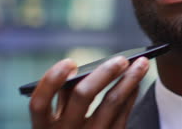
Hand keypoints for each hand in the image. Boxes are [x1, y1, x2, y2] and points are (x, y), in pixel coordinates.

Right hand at [29, 56, 148, 128]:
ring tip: (142, 63)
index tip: (70, 62)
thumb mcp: (58, 122)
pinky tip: (137, 82)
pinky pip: (123, 114)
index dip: (52, 80)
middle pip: (83, 96)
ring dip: (129, 79)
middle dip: (104, 72)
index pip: (39, 103)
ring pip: (112, 103)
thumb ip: (63, 98)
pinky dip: (131, 94)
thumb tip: (78, 69)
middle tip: (122, 59)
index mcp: (44, 128)